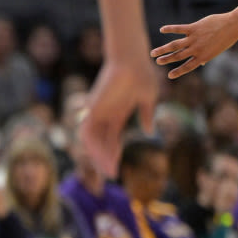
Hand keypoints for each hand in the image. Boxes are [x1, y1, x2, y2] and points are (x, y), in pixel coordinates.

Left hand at [80, 57, 159, 178]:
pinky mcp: (93, 109)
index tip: (116, 169)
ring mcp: (98, 113)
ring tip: (108, 170)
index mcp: (117, 114)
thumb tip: (148, 132)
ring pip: (94, 141)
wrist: (132, 62)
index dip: (113, 154)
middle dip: (105, 159)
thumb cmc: (142, 75)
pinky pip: (89, 133)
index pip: (112, 139)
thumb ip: (147, 116)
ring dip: (100, 156)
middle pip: (101, 143)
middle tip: (110, 175)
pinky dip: (93, 146)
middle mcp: (105, 116)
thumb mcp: (147, 99)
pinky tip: (103, 158)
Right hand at [151, 11, 237, 79]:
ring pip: (175, 45)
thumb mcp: (216, 50)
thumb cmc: (226, 38)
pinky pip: (179, 29)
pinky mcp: (194, 28)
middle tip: (157, 62)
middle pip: (178, 56)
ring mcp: (195, 38)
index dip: (178, 72)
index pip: (188, 67)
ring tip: (153, 53)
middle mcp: (197, 49)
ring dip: (163, 49)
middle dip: (166, 60)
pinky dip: (170, 29)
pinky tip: (162, 29)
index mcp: (203, 56)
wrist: (233, 25)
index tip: (169, 76)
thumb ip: (206, 56)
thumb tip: (201, 63)